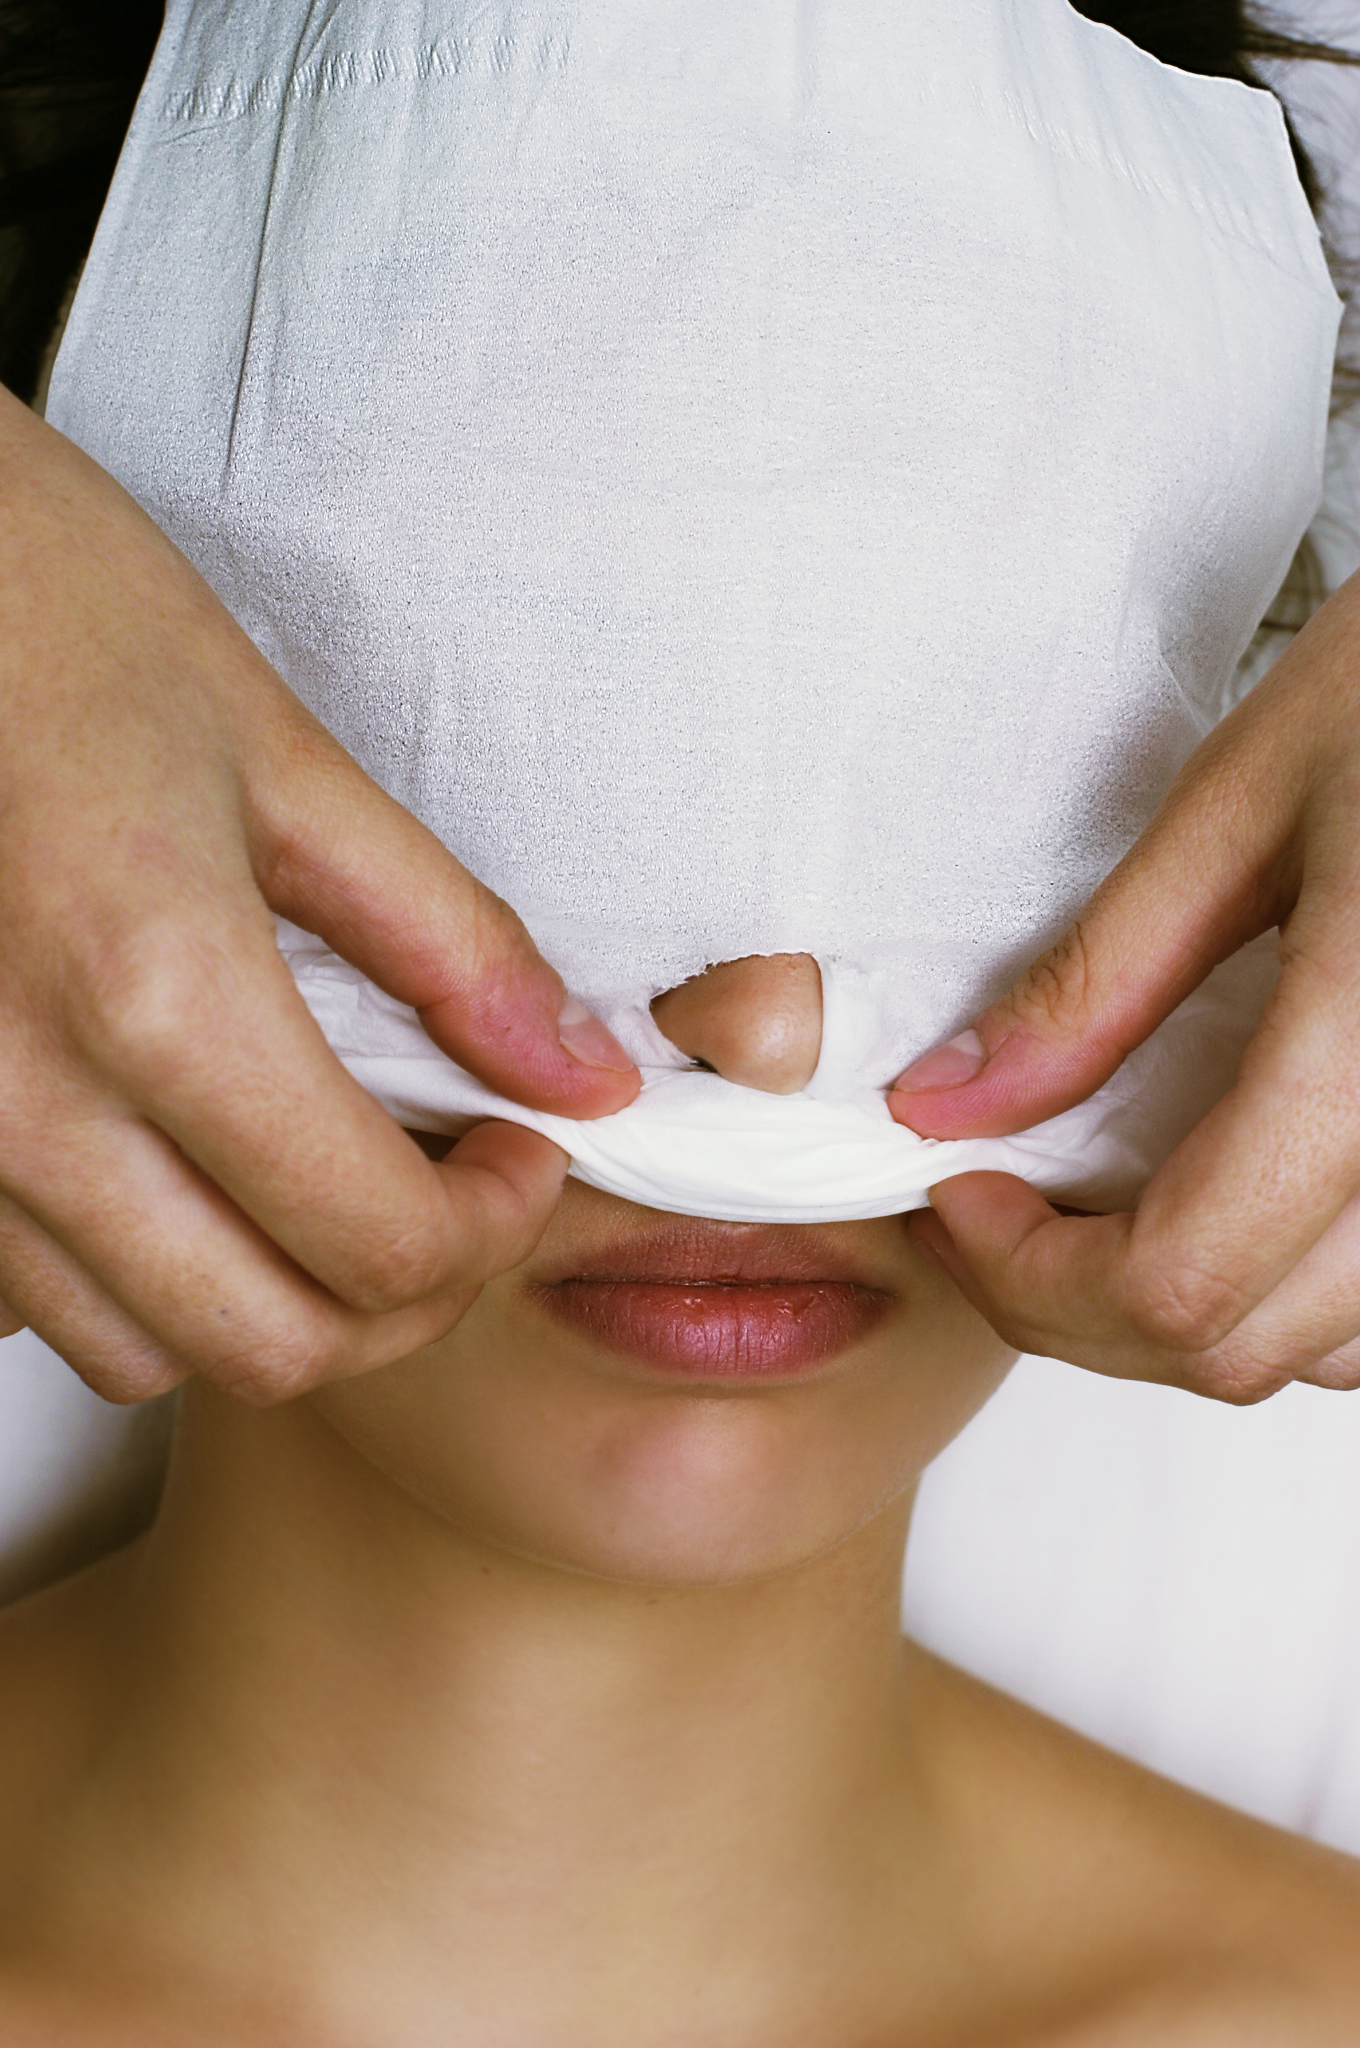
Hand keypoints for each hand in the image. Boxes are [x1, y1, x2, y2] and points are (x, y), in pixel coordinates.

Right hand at [0, 390, 637, 1403]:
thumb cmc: (40, 604)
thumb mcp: (276, 753)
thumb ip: (447, 939)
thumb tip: (581, 1072)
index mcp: (153, 994)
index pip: (378, 1240)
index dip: (491, 1227)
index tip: (518, 1152)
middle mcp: (22, 1106)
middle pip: (270, 1343)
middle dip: (403, 1296)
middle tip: (452, 1190)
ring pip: (142, 1350)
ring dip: (270, 1300)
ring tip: (322, 1178)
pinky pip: (35, 1295)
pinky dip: (143, 1273)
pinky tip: (186, 1165)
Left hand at [890, 566, 1359, 1402]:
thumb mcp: (1239, 806)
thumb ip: (1093, 985)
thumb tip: (948, 1108)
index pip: (1177, 1280)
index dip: (1029, 1274)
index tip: (961, 1194)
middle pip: (1240, 1347)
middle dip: (1080, 1306)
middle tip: (1001, 1208)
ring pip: (1326, 1353)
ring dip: (1189, 1311)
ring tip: (1105, 1199)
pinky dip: (1295, 1289)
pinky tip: (1235, 1192)